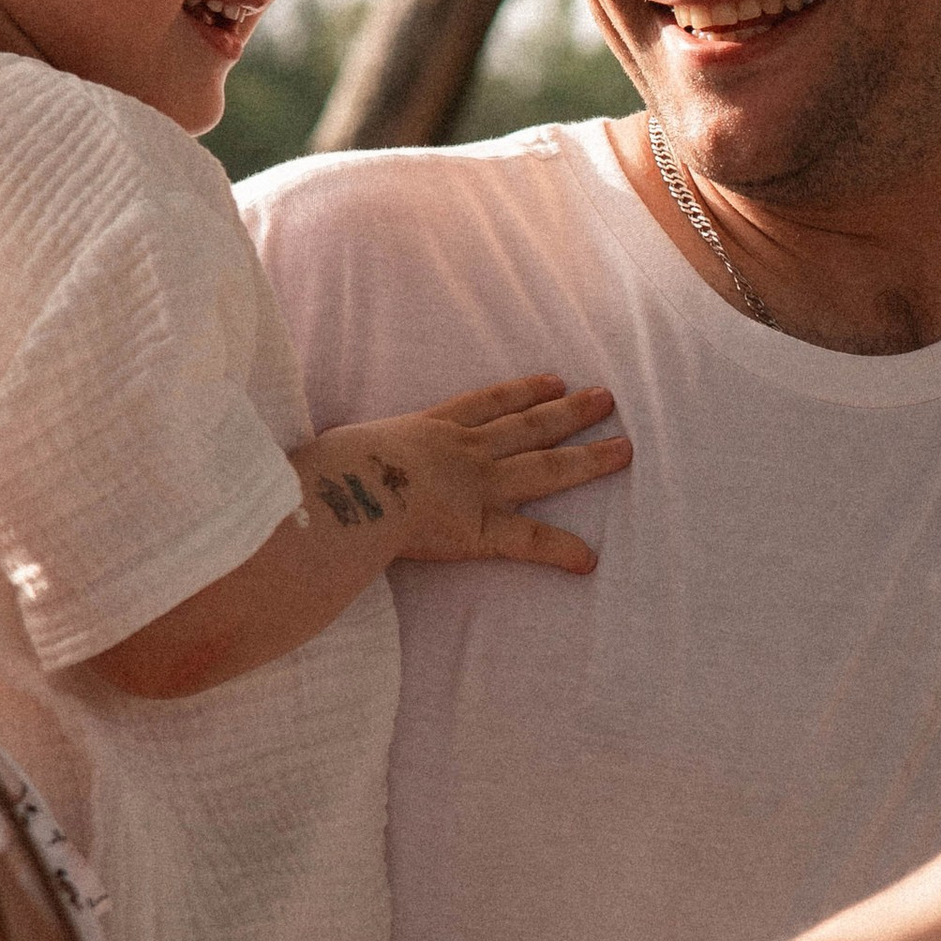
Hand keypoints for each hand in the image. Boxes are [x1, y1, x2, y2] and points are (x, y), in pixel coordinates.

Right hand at [311, 375, 632, 577]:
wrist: (336, 489)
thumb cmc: (322, 469)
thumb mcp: (338, 448)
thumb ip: (345, 455)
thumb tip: (315, 465)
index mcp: (427, 428)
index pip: (484, 403)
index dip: (521, 391)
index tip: (553, 379)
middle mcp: (461, 451)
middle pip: (527, 426)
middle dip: (569, 412)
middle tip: (606, 397)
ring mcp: (475, 486)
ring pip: (544, 468)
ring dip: (587, 459)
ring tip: (625, 448)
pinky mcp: (478, 529)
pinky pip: (528, 542)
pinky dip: (560, 551)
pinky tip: (590, 561)